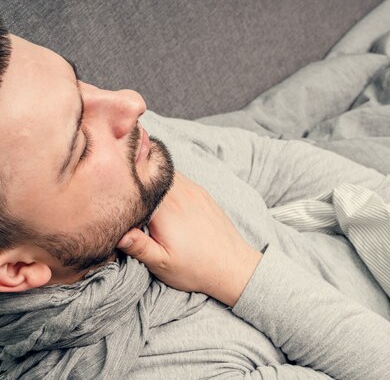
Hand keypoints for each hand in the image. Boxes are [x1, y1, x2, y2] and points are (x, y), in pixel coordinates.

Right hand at [116, 172, 261, 306]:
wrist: (233, 266)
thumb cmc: (196, 268)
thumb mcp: (163, 264)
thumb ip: (139, 246)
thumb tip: (116, 232)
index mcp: (165, 210)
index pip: (135, 185)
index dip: (119, 187)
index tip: (107, 191)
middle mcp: (180, 194)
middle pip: (148, 173)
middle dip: (132, 176)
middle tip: (116, 186)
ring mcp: (193, 190)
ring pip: (163, 172)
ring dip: (149, 176)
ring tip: (135, 188)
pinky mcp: (201, 193)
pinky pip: (178, 177)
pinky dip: (164, 180)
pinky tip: (157, 192)